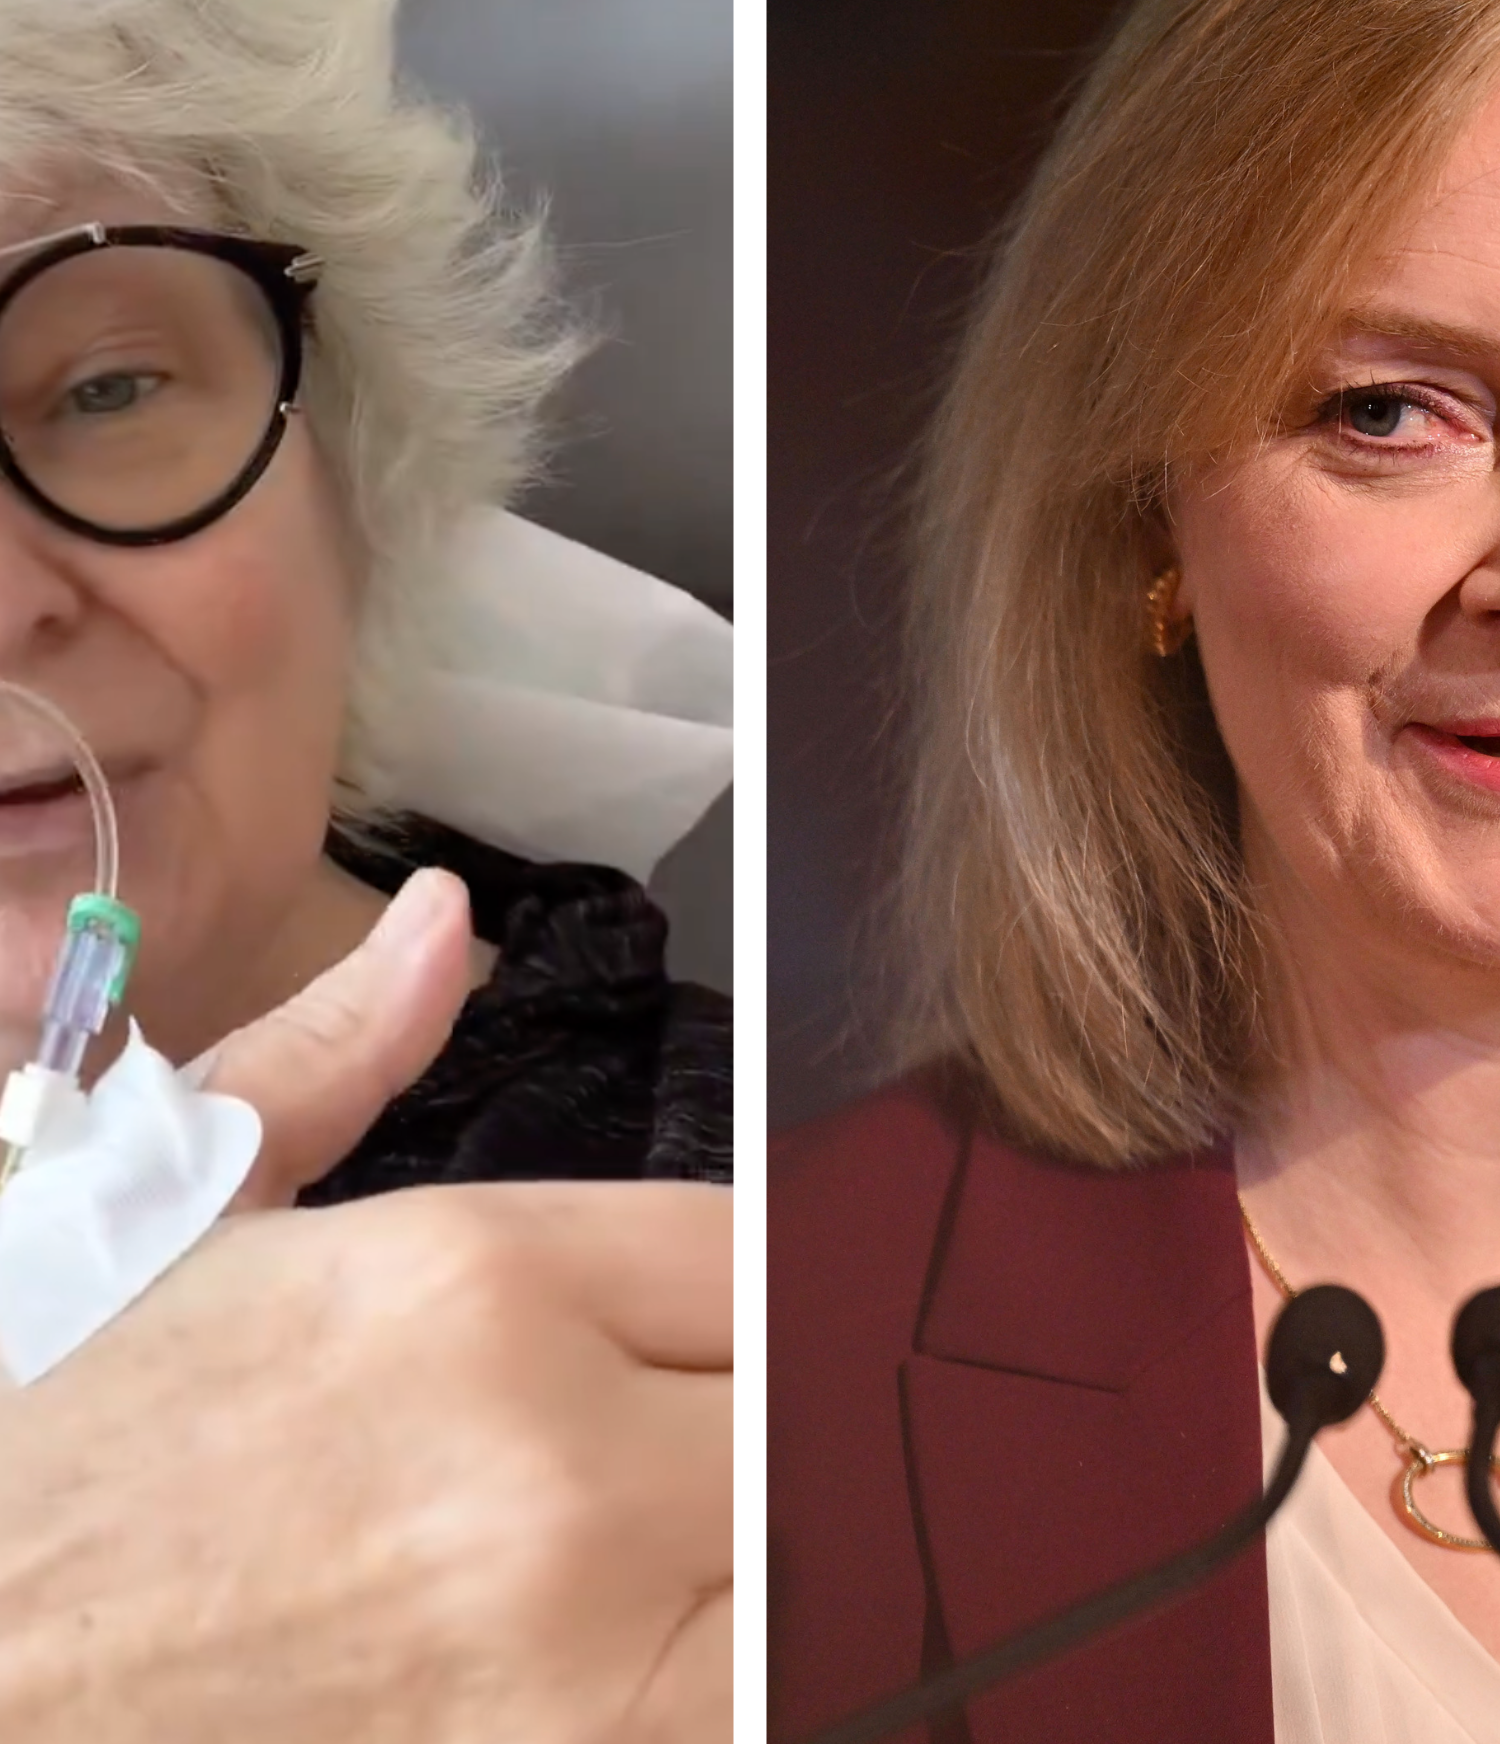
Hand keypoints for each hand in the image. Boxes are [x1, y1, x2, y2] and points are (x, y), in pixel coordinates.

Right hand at [0, 870, 731, 1742]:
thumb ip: (345, 1050)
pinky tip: (676, 1630)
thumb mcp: (186, 1206)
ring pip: (819, 1570)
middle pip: (812, 1407)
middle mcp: (551, 1463)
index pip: (757, 1246)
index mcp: (475, 1280)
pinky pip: (762, 1707)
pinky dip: (746, 1664)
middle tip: (728, 1424)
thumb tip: (443, 921)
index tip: (748, 1309)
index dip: (775, 1278)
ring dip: (788, 1548)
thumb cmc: (76, 1445)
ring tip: (703, 1539)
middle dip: (786, 1408)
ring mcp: (572, 1658)